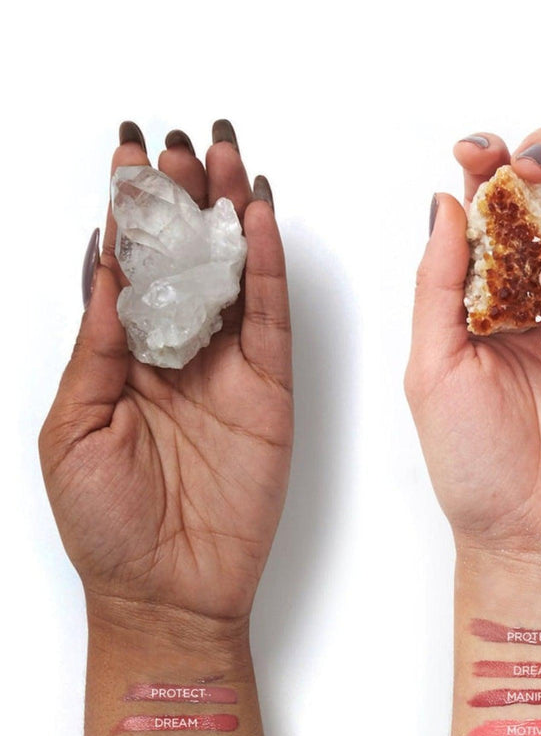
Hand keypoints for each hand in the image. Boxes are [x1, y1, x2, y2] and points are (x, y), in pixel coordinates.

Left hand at [39, 121, 291, 630]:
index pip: (127, 268)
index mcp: (120, 357)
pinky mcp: (271, 389)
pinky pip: (272, 318)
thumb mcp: (73, 428)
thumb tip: (104, 266)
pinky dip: (269, 267)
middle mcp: (176, 353)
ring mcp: (227, 369)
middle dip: (184, 198)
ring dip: (230, 217)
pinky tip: (260, 221)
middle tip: (184, 143)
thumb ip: (96, 344)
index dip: (129, 211)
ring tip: (228, 160)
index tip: (128, 157)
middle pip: (184, 258)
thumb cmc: (105, 524)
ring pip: (233, 275)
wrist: (166, 592)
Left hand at [405, 128, 540, 573]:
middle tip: (533, 171)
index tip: (475, 151)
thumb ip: (438, 284)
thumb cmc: (473, 465)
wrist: (531, 537)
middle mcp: (537, 297)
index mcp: (482, 297)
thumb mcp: (432, 369)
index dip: (487, 167)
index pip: (490, 211)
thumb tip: (445, 202)